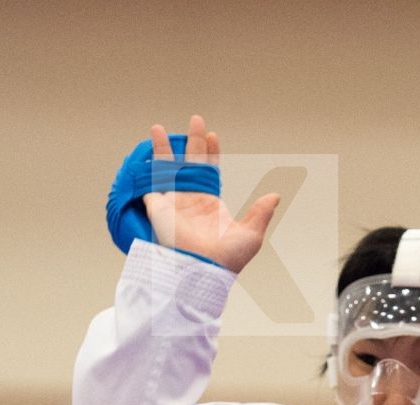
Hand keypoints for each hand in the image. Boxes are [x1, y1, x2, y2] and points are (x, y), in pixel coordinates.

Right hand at [142, 115, 279, 273]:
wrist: (202, 270)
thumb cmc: (227, 259)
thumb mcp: (251, 234)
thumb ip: (260, 213)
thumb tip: (275, 196)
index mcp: (210, 203)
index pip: (210, 170)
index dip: (212, 152)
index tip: (213, 135)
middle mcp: (190, 200)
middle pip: (190, 162)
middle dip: (193, 141)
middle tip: (196, 119)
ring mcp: (172, 202)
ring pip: (166, 168)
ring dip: (162, 148)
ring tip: (159, 127)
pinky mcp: (157, 207)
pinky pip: (149, 182)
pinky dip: (146, 167)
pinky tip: (144, 153)